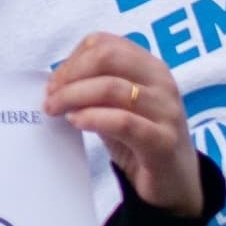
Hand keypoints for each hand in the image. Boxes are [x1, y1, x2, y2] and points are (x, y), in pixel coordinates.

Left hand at [47, 33, 203, 218]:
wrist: (175, 182)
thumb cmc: (140, 139)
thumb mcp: (116, 106)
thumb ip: (94, 90)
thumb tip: (54, 83)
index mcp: (149, 67)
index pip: (104, 43)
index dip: (73, 59)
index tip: (54, 82)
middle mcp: (161, 82)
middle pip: (107, 57)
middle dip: (70, 74)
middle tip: (50, 96)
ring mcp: (166, 111)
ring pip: (111, 87)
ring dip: (73, 96)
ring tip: (55, 110)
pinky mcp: (163, 141)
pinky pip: (123, 121)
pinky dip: (93, 118)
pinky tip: (76, 122)